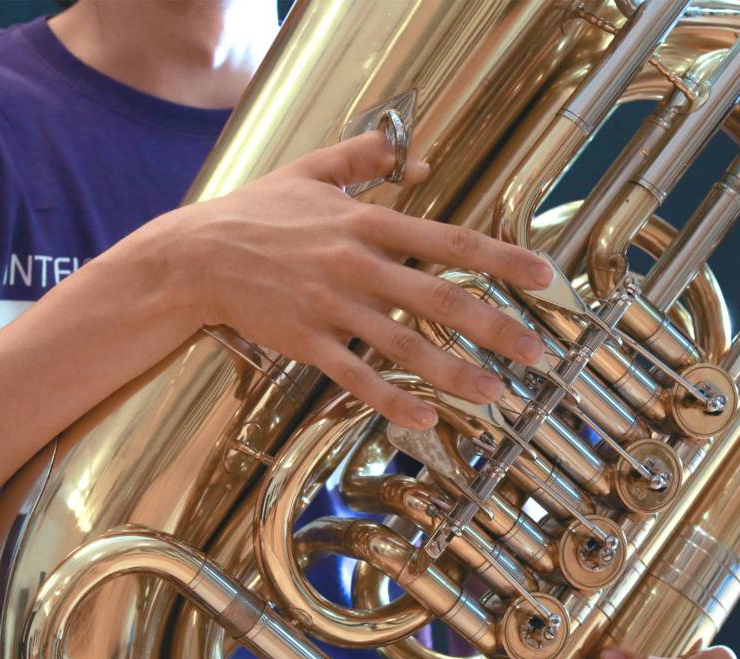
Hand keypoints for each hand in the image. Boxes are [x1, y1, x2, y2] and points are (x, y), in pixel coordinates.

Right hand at [110, 130, 553, 429]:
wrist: (194, 256)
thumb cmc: (254, 211)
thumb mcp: (310, 170)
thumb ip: (366, 159)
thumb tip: (421, 159)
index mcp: (366, 224)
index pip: (449, 241)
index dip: (502, 259)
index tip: (545, 277)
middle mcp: (356, 266)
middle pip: (439, 299)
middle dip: (494, 327)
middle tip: (536, 352)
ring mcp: (331, 308)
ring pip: (403, 346)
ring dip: (454, 373)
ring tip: (495, 395)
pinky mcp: (305, 343)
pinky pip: (355, 377)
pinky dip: (390, 399)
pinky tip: (424, 419)